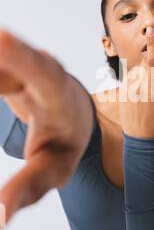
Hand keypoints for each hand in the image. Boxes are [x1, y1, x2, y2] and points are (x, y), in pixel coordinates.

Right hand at [0, 28, 93, 225]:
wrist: (71, 113)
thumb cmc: (64, 142)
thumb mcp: (53, 170)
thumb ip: (28, 190)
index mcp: (60, 97)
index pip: (44, 75)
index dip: (21, 57)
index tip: (3, 40)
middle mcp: (44, 69)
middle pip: (13, 51)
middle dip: (0, 50)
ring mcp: (25, 58)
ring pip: (2, 49)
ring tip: (0, 81)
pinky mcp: (10, 55)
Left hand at [118, 26, 153, 138]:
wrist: (139, 140)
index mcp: (152, 90)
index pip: (151, 61)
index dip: (152, 45)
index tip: (151, 32)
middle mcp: (137, 88)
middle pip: (144, 63)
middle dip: (152, 54)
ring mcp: (127, 90)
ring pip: (136, 70)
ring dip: (145, 70)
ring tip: (153, 86)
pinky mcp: (121, 93)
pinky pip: (130, 79)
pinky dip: (138, 78)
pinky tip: (144, 91)